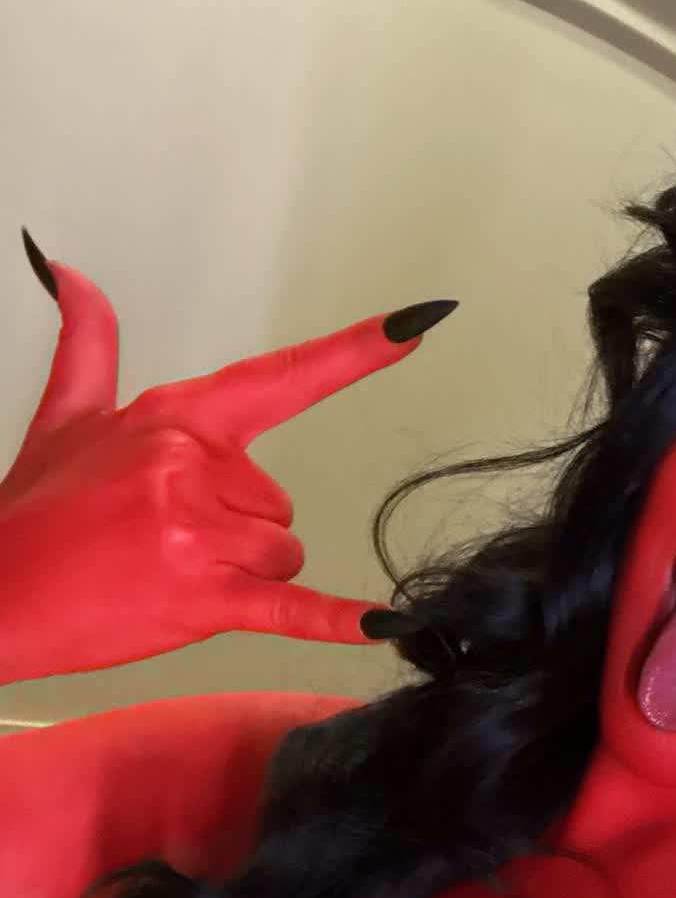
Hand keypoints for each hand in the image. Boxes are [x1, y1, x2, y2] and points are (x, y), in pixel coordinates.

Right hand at [0, 230, 456, 681]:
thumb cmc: (33, 517)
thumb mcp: (62, 419)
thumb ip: (87, 344)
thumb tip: (68, 271)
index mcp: (175, 419)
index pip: (282, 377)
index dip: (354, 352)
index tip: (416, 325)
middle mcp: (195, 466)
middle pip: (278, 503)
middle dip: (235, 527)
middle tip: (161, 541)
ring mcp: (201, 533)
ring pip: (284, 551)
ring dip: (242, 571)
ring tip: (167, 574)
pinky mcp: (206, 599)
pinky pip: (291, 607)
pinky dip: (335, 620)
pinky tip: (385, 626)